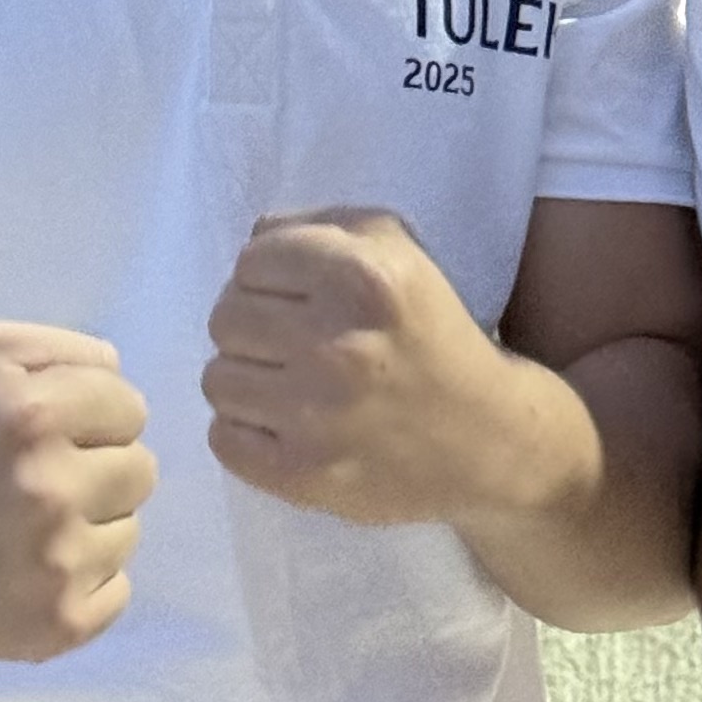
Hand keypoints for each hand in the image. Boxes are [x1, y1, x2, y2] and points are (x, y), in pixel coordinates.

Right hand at [0, 324, 155, 664]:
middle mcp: (48, 490)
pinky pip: (118, 591)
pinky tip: (26, 573)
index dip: (90, 416)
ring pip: (130, 531)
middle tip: (32, 482)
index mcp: (28, 416)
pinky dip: (83, 583)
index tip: (46, 434)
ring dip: (89, 526)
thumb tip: (120, 374)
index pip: (130, 408)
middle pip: (141, 469)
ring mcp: (53, 566)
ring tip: (21, 528)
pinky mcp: (54, 626)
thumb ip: (59, 349)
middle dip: (95, 468)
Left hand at [203, 211, 526, 524]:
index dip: (269, 274)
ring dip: (246, 379)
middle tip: (294, 342)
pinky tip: (288, 425)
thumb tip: (252, 241)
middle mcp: (338, 345)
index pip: (252, 260)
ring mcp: (316, 417)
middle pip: (225, 317)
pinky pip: (222, 438)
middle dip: (253, 325)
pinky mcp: (301, 475)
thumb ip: (324, 226)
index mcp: (365, 278)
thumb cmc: (433, 334)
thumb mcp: (400, 252)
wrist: (486, 439)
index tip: (298, 295)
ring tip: (291, 385)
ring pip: (215, 379)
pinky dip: (245, 431)